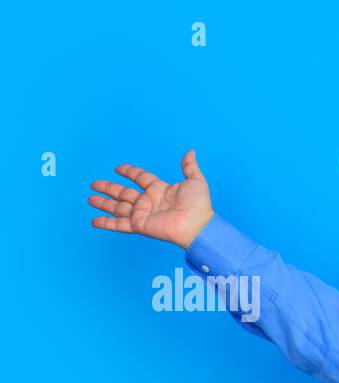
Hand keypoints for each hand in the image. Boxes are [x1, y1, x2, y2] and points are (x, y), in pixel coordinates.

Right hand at [88, 150, 214, 248]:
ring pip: (118, 207)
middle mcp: (149, 202)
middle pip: (124, 193)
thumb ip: (190, 167)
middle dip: (108, 188)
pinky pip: (119, 224)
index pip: (141, 178)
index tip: (118, 168)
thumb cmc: (199, 205)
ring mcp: (143, 214)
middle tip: (94, 184)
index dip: (129, 172)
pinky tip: (94, 221)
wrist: (197, 225)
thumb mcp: (196, 181)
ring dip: (103, 203)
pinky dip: (106, 223)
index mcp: (160, 190)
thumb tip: (191, 152)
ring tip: (90, 198)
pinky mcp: (140, 225)